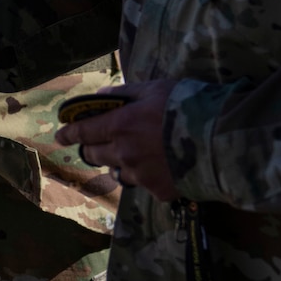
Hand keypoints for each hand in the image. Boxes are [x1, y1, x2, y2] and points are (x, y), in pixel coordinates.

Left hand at [57, 81, 179, 201]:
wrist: (221, 139)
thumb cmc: (187, 105)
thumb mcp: (155, 89)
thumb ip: (126, 93)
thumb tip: (102, 95)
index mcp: (120, 125)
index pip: (84, 131)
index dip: (69, 133)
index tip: (60, 136)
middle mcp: (125, 153)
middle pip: (95, 155)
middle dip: (92, 148)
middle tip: (97, 143)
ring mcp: (141, 175)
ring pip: (118, 172)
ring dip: (120, 164)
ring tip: (135, 155)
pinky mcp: (159, 191)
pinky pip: (145, 185)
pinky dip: (148, 177)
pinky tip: (163, 168)